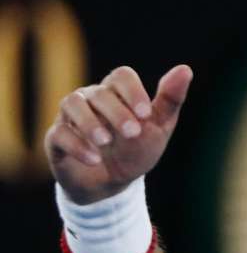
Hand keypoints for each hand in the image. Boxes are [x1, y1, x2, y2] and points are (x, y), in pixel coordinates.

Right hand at [44, 65, 192, 204]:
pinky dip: (76, 145)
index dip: (132, 91)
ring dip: (90, 123)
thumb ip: (170, 100)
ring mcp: (70, 117)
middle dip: (116, 111)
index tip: (145, 114)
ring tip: (105, 142)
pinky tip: (94, 159)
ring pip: (72, 104)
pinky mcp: (56, 139)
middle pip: (99, 92)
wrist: (113, 183)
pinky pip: (58, 134)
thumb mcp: (159, 128)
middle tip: (132, 133)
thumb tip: (185, 69)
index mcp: (117, 93)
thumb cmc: (138, 149)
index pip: (121, 76)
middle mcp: (91, 99)